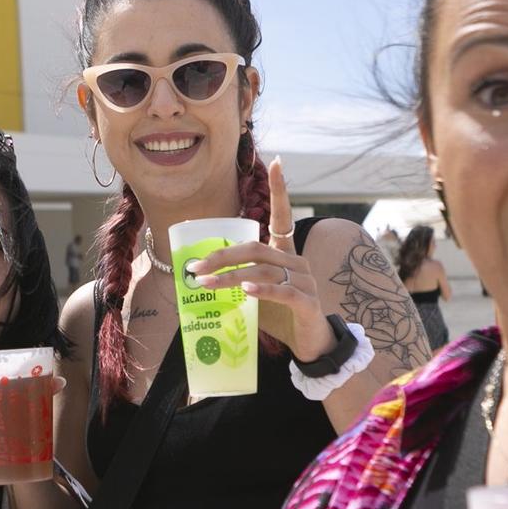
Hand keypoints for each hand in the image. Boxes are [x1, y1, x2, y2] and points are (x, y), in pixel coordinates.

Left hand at [189, 160, 336, 361]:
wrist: (311, 345)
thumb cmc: (281, 316)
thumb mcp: (256, 293)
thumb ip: (240, 278)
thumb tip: (202, 273)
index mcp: (286, 254)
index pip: (284, 216)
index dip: (280, 190)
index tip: (277, 163)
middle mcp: (297, 261)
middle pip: (256, 249)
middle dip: (223, 255)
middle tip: (196, 266)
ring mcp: (305, 281)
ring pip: (263, 271)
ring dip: (230, 277)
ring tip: (205, 283)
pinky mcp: (307, 302)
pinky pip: (283, 291)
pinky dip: (262, 290)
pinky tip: (245, 291)